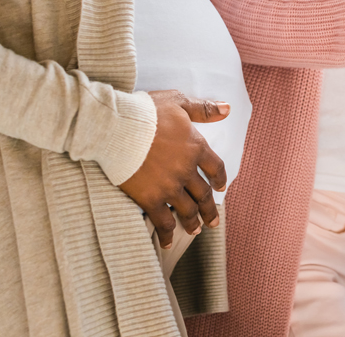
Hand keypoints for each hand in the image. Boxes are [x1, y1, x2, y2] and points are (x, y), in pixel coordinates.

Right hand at [119, 90, 228, 248]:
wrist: (118, 127)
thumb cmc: (147, 111)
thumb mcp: (178, 102)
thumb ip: (203, 109)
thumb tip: (226, 109)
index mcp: (196, 147)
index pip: (215, 168)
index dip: (220, 179)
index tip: (220, 189)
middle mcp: (186, 170)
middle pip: (203, 194)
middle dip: (209, 210)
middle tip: (213, 222)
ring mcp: (169, 186)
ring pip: (187, 210)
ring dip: (192, 222)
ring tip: (194, 231)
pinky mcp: (150, 198)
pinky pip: (162, 221)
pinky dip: (166, 233)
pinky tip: (167, 243)